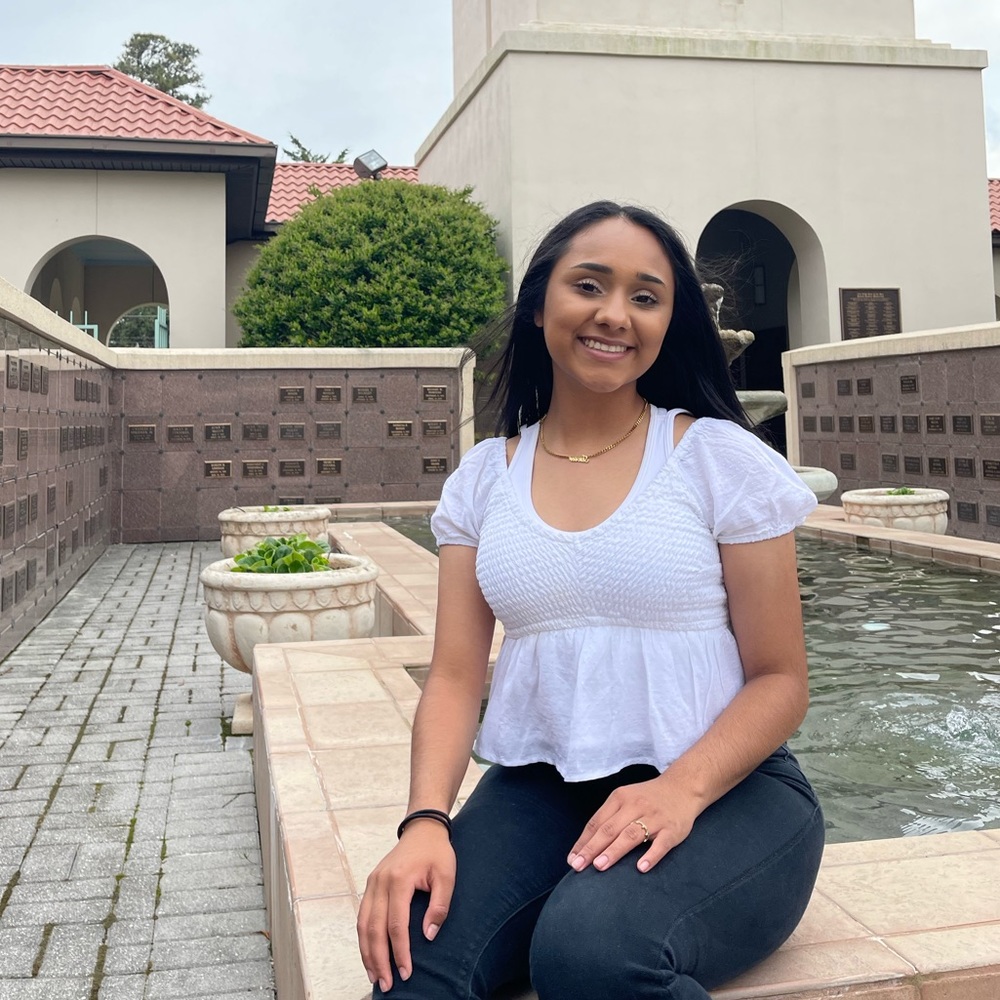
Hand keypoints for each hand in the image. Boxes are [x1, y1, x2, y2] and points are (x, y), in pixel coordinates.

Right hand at [357, 822, 455, 991]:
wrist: (422, 829)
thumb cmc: (436, 852)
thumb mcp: (447, 875)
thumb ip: (439, 906)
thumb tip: (428, 936)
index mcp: (398, 880)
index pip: (396, 925)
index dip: (400, 952)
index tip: (407, 972)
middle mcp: (380, 883)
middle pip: (374, 929)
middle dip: (379, 960)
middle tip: (386, 984)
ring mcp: (372, 883)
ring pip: (363, 925)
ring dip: (367, 953)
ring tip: (374, 976)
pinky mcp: (370, 885)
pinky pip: (362, 916)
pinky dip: (363, 938)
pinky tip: (369, 954)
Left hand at [567, 775, 699, 873]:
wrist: (683, 787)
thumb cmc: (648, 799)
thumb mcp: (625, 799)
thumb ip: (609, 818)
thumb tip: (585, 845)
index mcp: (620, 798)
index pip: (597, 822)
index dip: (583, 841)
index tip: (572, 860)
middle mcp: (635, 806)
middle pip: (610, 829)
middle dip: (592, 848)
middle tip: (579, 866)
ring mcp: (655, 818)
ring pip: (631, 835)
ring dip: (614, 851)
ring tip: (600, 866)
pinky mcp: (672, 829)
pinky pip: (661, 844)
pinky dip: (651, 855)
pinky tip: (640, 868)